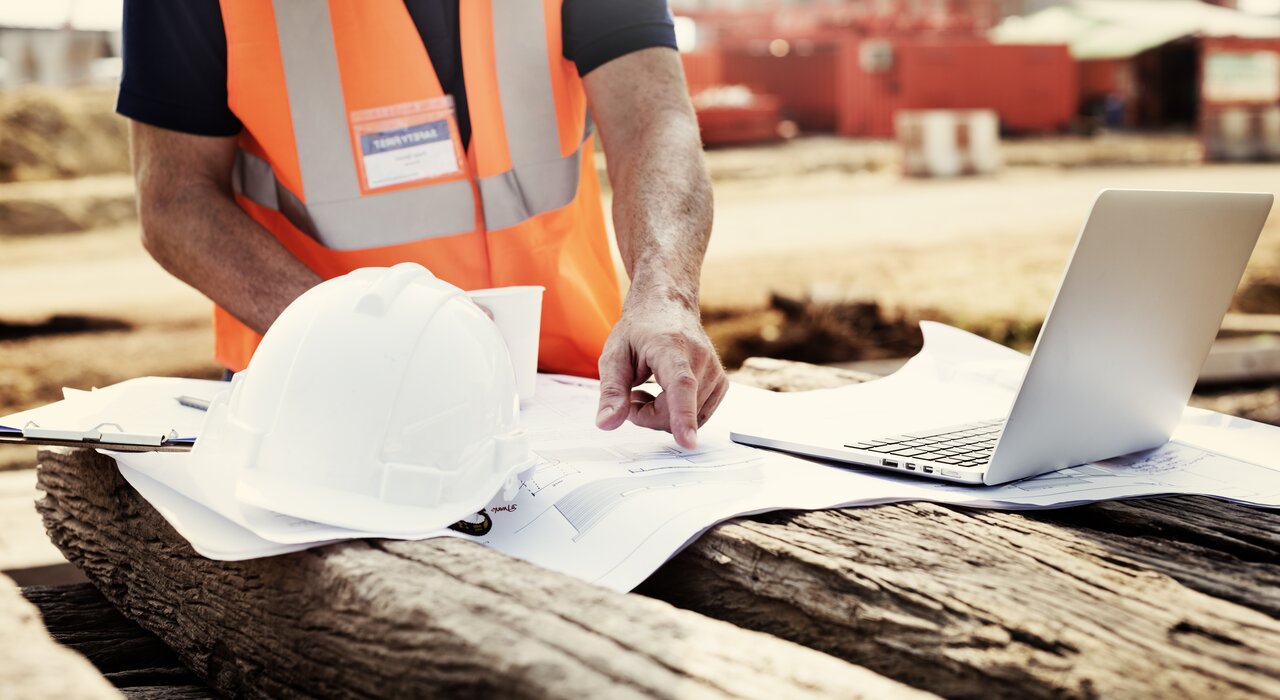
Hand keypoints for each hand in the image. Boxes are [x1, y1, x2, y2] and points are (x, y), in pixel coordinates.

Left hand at [595, 299, 727, 448]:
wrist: (668, 306)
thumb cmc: (640, 330)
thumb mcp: (614, 356)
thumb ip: (611, 392)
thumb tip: (607, 424)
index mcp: (672, 348)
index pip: (681, 386)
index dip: (682, 416)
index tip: (687, 441)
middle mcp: (701, 359)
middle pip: (673, 413)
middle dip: (646, 415)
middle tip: (631, 395)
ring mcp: (715, 372)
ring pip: (687, 420)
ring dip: (662, 414)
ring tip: (649, 388)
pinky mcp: (721, 384)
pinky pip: (697, 417)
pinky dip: (678, 413)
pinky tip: (666, 393)